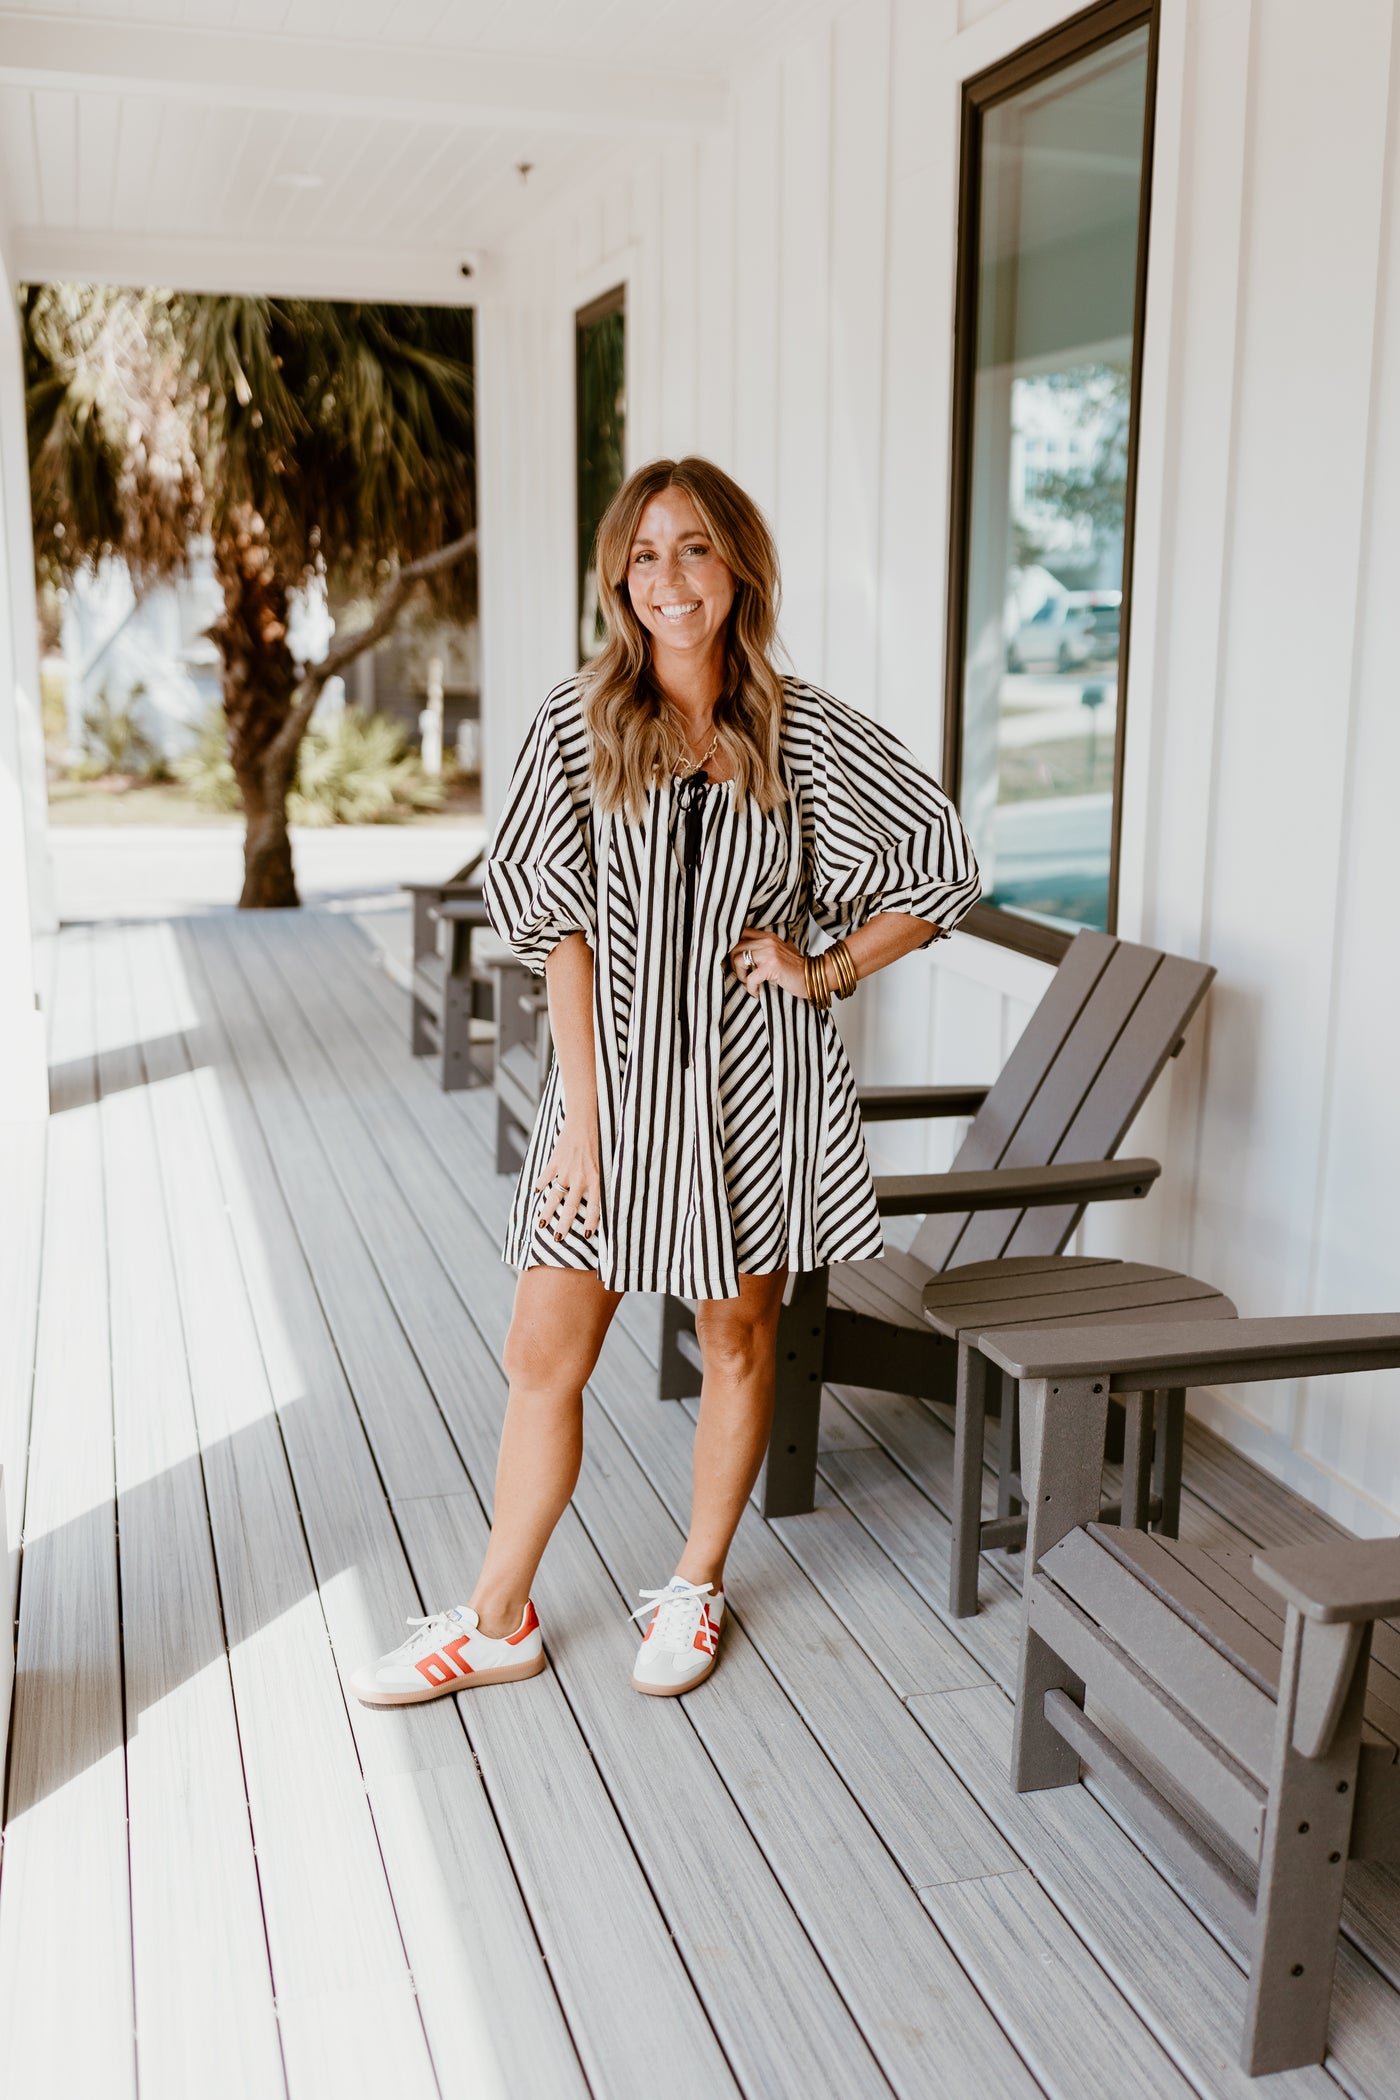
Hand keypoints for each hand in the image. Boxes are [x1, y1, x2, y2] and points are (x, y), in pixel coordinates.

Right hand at [533, 1108, 601, 1239]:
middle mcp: (581, 1178)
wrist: (585, 1121)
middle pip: (571, 1208)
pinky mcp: (555, 1162)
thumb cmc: (598, 1142)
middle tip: (558, 1238)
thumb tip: (596, 1195)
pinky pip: (545, 1177)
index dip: (591, 1223)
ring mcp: (566, 1171)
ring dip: (547, 1212)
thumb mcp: (603, 1163)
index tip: (586, 1235)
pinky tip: (536, 1192)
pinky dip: (540, 1184)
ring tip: (541, 1225)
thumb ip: (597, 1180)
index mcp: (596, 1179)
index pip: (595, 1207)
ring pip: (554, 1197)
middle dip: (564, 1225)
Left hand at [730, 926, 812, 1003]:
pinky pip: (750, 978)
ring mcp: (770, 953)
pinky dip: (751, 988)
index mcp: (768, 936)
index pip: (741, 933)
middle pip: (735, 947)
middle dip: (734, 964)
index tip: (735, 960)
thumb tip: (741, 955)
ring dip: (741, 975)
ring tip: (750, 982)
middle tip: (743, 975)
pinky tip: (757, 992)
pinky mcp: (772, 967)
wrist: (814, 977)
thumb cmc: (796, 969)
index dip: (732, 946)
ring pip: (738, 960)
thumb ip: (763, 950)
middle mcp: (768, 941)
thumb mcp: (779, 953)